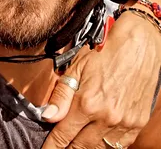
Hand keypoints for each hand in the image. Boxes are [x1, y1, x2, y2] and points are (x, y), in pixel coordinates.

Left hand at [42, 13, 160, 147]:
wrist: (138, 47)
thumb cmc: (104, 53)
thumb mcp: (76, 68)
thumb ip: (62, 95)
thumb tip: (48, 116)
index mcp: (87, 103)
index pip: (64, 135)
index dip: (53, 146)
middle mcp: (106, 118)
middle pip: (81, 146)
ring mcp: (124, 123)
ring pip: (99, 148)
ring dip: (85, 148)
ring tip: (75, 146)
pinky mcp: (137, 124)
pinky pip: (119, 145)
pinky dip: (106, 145)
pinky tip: (97, 141)